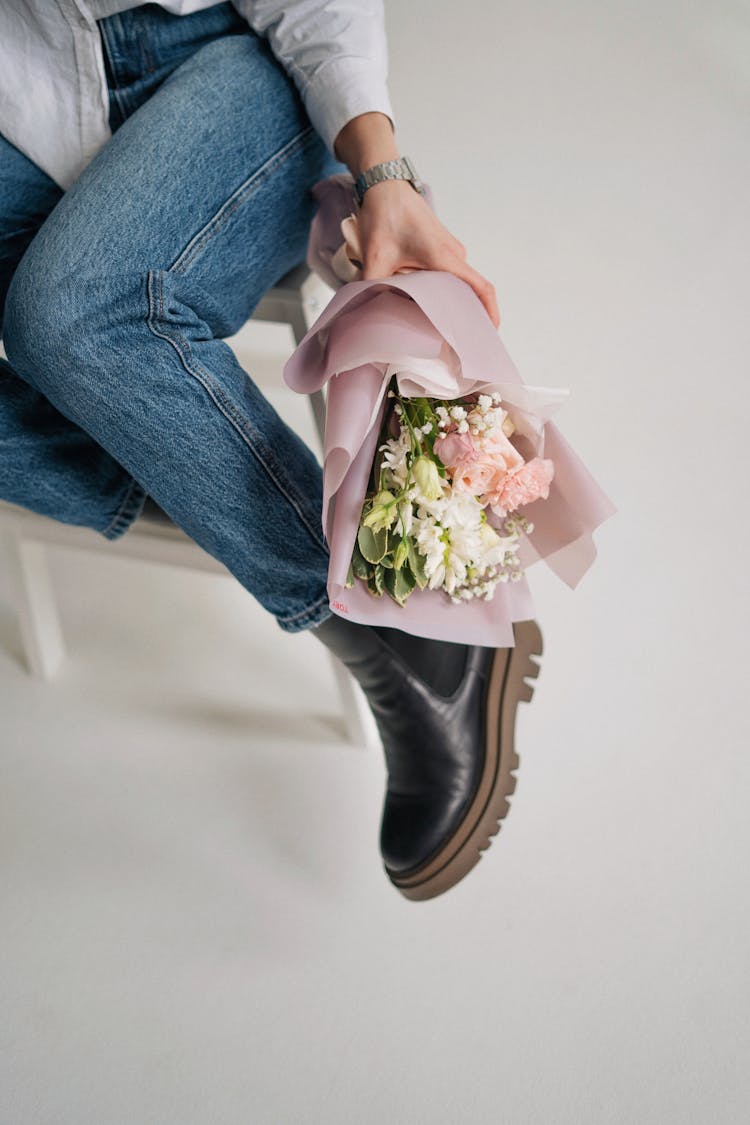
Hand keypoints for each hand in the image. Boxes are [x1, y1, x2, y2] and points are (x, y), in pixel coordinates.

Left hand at [356, 179, 499, 328]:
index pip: (481, 288)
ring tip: (439, 329)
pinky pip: (449, 275)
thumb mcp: (375, 256)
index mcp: (444, 257)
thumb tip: (368, 314)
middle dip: (466, 318)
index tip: (490, 334)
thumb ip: (373, 287)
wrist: (384, 184)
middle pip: (470, 292)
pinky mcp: (442, 248)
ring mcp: (450, 251)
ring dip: (451, 304)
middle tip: (455, 345)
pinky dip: (443, 292)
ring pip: (457, 285)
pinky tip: (426, 305)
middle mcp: (454, 254)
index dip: (490, 313)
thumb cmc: (385, 213)